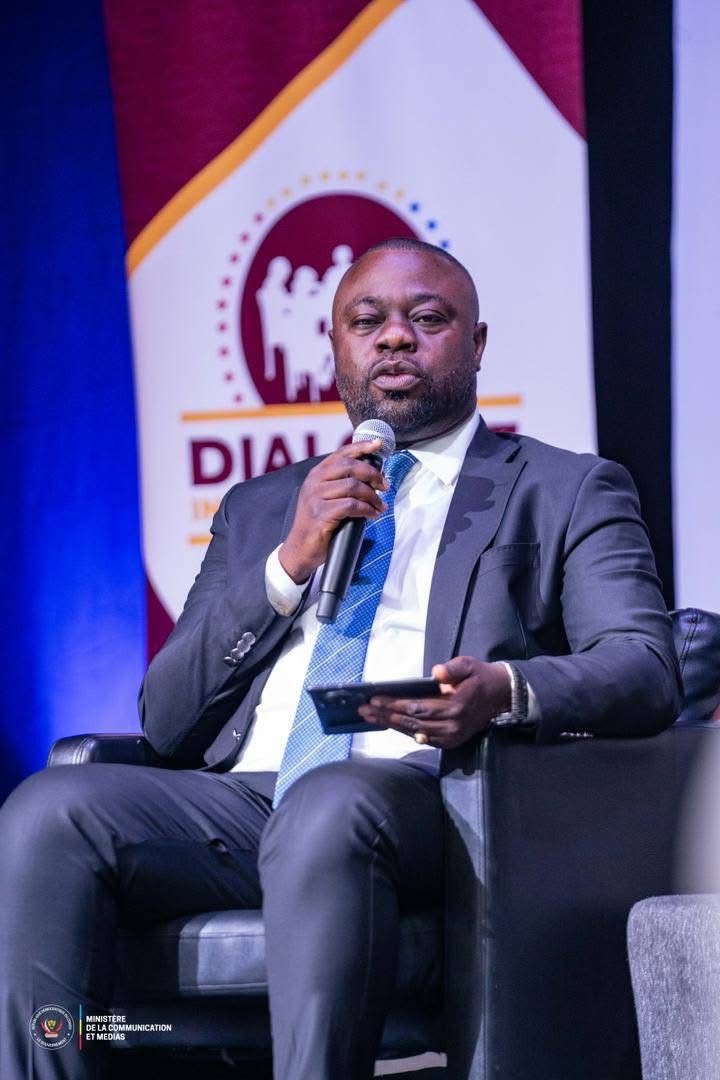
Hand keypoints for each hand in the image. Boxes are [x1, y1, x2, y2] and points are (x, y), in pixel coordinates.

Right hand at [279, 440, 388, 583]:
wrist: (300, 549)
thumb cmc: (318, 524)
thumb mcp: (325, 498)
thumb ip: (340, 485)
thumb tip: (371, 477)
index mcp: (316, 474)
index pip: (341, 453)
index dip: (361, 446)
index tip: (379, 444)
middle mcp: (314, 482)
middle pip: (350, 466)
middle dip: (372, 475)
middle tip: (384, 486)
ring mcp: (316, 497)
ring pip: (353, 486)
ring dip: (372, 496)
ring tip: (379, 506)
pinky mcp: (321, 514)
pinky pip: (351, 505)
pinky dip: (366, 510)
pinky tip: (372, 515)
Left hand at [358, 657, 511, 749]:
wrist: (501, 696)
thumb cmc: (480, 677)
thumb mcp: (470, 665)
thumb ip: (453, 668)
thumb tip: (436, 672)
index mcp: (455, 707)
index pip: (416, 707)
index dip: (393, 704)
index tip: (374, 699)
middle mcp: (452, 726)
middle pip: (411, 722)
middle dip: (385, 715)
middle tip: (363, 709)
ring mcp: (451, 737)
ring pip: (414, 732)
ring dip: (390, 725)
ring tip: (369, 717)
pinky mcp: (450, 742)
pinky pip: (422, 738)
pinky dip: (404, 731)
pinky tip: (388, 724)